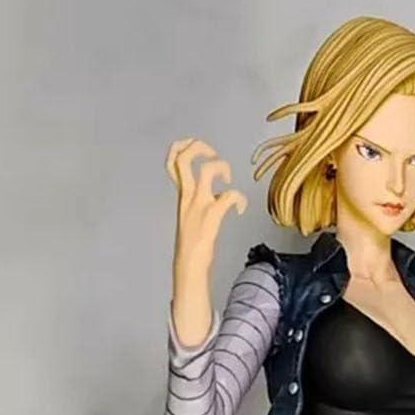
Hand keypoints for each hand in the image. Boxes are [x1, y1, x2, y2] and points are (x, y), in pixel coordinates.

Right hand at [166, 137, 246, 274]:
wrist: (190, 267)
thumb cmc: (192, 246)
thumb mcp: (191, 217)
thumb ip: (198, 202)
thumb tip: (215, 195)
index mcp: (182, 196)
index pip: (172, 162)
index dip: (183, 147)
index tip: (198, 149)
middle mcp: (187, 197)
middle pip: (184, 157)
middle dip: (200, 147)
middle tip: (213, 156)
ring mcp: (199, 205)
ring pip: (206, 169)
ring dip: (222, 166)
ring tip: (229, 179)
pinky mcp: (212, 216)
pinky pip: (229, 196)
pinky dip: (240, 198)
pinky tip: (241, 209)